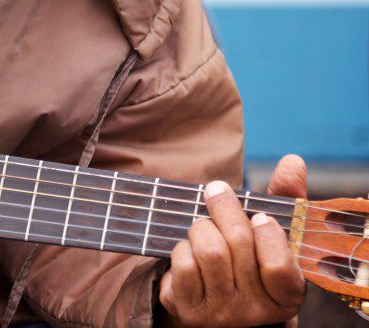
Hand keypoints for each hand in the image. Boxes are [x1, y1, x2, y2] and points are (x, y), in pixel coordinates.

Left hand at [158, 155, 306, 326]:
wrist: (220, 308)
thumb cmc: (251, 262)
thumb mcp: (274, 238)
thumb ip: (286, 200)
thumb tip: (293, 160)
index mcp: (286, 295)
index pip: (279, 266)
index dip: (267, 234)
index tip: (259, 215)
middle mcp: (255, 309)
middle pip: (238, 245)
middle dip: (224, 209)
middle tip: (216, 191)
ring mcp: (221, 312)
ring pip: (209, 252)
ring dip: (201, 228)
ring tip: (203, 225)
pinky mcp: (188, 309)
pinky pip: (183, 265)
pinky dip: (181, 248)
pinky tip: (187, 248)